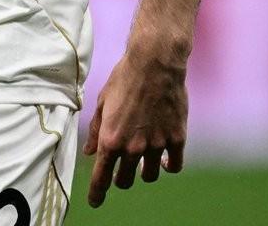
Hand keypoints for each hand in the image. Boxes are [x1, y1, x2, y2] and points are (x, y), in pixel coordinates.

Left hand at [83, 40, 187, 207]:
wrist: (154, 64)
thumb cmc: (124, 79)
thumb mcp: (102, 101)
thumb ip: (97, 130)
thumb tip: (90, 152)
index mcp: (111, 138)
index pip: (101, 176)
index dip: (97, 192)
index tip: (94, 202)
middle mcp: (133, 147)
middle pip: (126, 180)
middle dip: (120, 179)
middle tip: (119, 172)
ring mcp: (156, 145)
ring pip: (150, 176)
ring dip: (144, 172)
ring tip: (142, 161)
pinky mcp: (177, 140)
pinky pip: (173, 166)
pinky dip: (168, 165)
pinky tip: (164, 159)